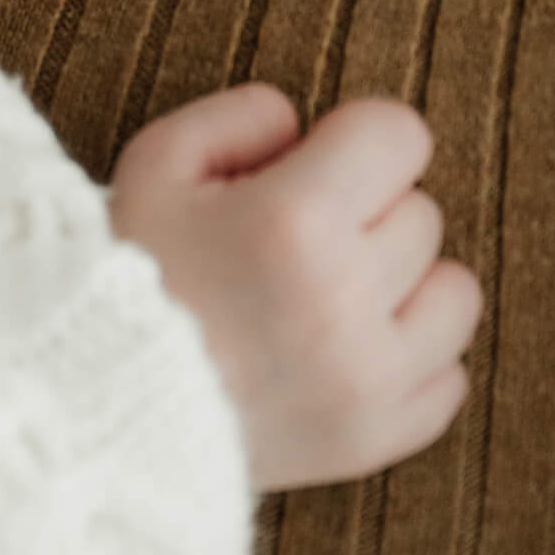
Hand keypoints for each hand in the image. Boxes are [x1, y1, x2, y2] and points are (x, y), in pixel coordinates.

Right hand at [110, 83, 481, 492]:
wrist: (100, 404)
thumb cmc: (129, 270)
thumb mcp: (158, 160)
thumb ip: (241, 116)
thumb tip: (305, 127)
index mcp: (293, 218)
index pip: (400, 136)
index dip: (358, 136)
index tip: (320, 159)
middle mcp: (344, 298)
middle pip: (422, 212)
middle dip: (367, 207)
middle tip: (302, 231)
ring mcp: (367, 378)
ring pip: (454, 293)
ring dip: (406, 281)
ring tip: (338, 288)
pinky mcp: (374, 439)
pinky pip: (449, 378)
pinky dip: (411, 357)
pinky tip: (349, 345)